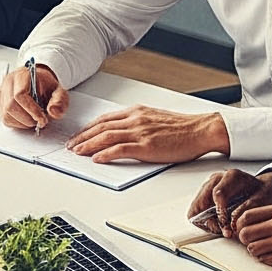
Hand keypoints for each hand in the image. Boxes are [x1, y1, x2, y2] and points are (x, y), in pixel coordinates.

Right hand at [0, 63, 67, 129]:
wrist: (38, 82)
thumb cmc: (46, 86)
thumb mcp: (59, 91)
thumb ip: (59, 101)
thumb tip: (52, 111)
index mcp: (22, 75)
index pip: (20, 94)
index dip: (31, 110)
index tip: (42, 119)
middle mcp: (8, 82)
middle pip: (11, 106)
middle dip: (27, 119)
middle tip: (38, 121)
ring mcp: (1, 92)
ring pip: (6, 114)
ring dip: (22, 122)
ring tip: (32, 120)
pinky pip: (4, 118)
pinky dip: (16, 123)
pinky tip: (25, 119)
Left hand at [68, 105, 228, 164]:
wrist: (200, 129)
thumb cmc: (182, 127)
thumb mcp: (154, 119)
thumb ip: (137, 123)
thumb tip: (121, 133)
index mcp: (136, 112)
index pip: (105, 119)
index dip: (88, 128)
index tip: (79, 135)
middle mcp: (135, 118)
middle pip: (101, 127)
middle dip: (83, 137)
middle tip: (71, 146)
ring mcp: (140, 131)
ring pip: (106, 137)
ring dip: (88, 145)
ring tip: (77, 152)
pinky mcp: (146, 145)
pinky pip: (120, 149)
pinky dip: (105, 154)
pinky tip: (97, 159)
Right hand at [187, 167, 271, 236]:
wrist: (264, 188)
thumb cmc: (264, 192)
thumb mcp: (263, 199)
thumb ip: (248, 209)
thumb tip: (233, 223)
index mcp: (232, 177)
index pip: (218, 194)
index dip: (221, 214)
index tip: (228, 228)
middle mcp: (217, 179)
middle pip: (201, 202)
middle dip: (212, 221)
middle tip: (225, 232)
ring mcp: (209, 186)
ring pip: (196, 208)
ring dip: (208, 222)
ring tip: (224, 229)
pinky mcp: (206, 196)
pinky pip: (197, 211)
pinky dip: (206, 221)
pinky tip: (220, 225)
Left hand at [233, 204, 271, 270]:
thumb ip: (271, 216)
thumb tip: (248, 225)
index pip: (246, 216)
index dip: (240, 225)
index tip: (243, 230)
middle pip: (245, 233)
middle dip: (245, 240)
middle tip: (252, 242)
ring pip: (252, 249)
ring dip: (255, 251)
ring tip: (266, 249)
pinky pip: (265, 259)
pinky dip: (266, 259)